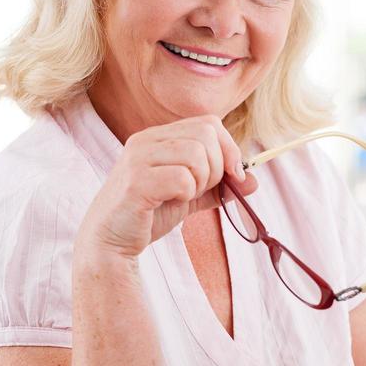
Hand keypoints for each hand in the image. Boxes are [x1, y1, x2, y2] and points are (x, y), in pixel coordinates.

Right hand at [76, 115, 257, 259]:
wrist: (111, 242)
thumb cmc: (148, 215)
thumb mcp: (189, 196)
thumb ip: (219, 187)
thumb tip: (255, 181)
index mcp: (158, 137)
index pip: (209, 123)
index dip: (229, 148)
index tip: (234, 176)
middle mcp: (146, 140)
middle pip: (206, 135)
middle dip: (217, 168)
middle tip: (200, 191)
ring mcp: (139, 159)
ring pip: (196, 155)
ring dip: (201, 182)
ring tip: (182, 197)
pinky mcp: (136, 182)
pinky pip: (182, 178)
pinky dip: (186, 194)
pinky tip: (169, 203)